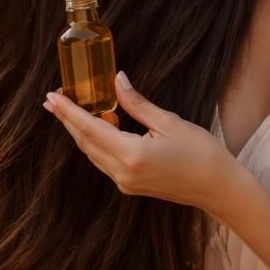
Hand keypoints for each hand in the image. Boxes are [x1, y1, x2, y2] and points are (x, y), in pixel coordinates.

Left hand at [42, 70, 237, 212]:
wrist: (218, 188)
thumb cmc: (202, 153)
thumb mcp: (169, 122)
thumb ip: (136, 104)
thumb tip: (116, 80)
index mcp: (131, 154)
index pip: (89, 128)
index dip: (68, 111)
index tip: (51, 96)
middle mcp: (122, 172)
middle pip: (85, 142)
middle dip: (67, 119)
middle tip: (53, 98)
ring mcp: (124, 182)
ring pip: (92, 152)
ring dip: (81, 130)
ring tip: (72, 107)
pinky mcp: (130, 186)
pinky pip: (104, 160)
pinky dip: (97, 141)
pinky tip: (101, 123)